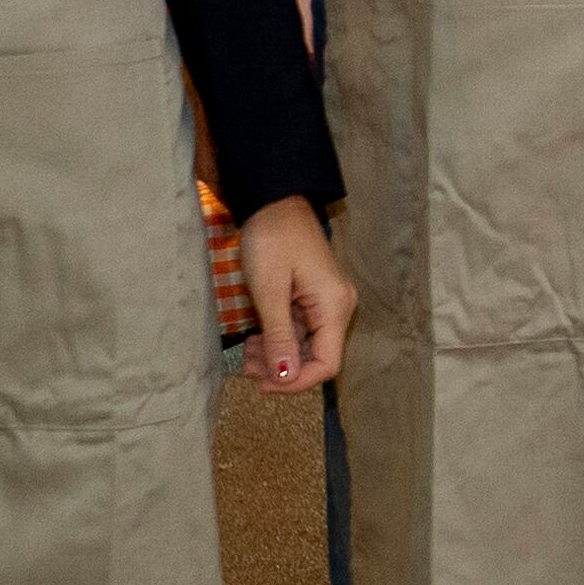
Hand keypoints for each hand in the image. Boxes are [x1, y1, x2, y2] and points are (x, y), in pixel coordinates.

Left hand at [237, 194, 352, 391]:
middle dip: (281, 369)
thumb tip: (285, 377)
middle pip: (316, 358)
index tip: (263, 383)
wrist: (274, 201)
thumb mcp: (269, 290)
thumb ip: (279, 336)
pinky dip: (278, 340)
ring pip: (305, 347)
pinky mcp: (313, 298)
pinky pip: (299, 331)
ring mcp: (326, 303)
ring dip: (276, 357)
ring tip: (247, 352)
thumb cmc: (272, 239)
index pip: (327, 364)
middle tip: (246, 366)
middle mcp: (337, 308)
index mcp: (334, 306)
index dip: (296, 382)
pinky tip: (255, 338)